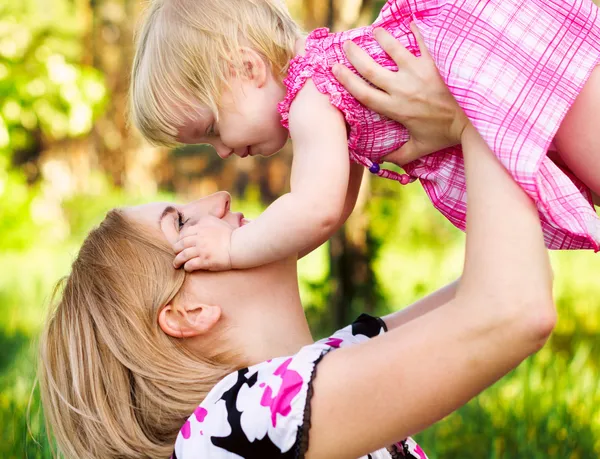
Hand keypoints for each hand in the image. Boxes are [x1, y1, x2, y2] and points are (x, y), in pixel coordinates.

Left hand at [172, 216, 232, 271]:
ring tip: (176, 264)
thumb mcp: (218, 221)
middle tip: (176, 253)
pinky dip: (187, 267)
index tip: (180, 243)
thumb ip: (207, 220)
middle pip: (181, 244)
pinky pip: (190, 265)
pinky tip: (187, 268)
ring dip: (177, 260)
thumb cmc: (231, 234)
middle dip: (176, 249)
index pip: (185, 233)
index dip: (180, 239)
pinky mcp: (204, 261)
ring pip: (183, 255)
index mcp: (201, 227)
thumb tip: (199, 222)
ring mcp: (201, 250)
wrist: (238, 245)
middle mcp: (199, 238)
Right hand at [332, 23, 468, 165]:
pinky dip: (416, 32)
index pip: (364, 93)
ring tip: (375, 31)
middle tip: (347, 45)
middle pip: (372, 69)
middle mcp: (403, 89)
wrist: (471, 122)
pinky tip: (410, 23)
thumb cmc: (443, 136)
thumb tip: (380, 160)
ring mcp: (418, 74)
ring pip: (394, 50)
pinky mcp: (434, 64)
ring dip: (382, 38)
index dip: (346, 81)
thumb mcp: (418, 149)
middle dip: (356, 55)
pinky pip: (423, 43)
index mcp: (395, 109)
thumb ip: (398, 155)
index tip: (334, 68)